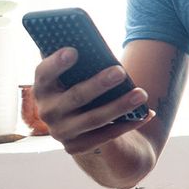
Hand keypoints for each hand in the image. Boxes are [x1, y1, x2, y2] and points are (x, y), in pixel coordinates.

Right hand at [32, 48, 153, 154]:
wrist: (75, 125)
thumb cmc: (77, 87)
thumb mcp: (71, 75)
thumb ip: (78, 62)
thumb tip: (89, 42)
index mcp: (42, 88)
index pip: (44, 73)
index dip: (57, 63)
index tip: (74, 51)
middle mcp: (47, 111)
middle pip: (76, 96)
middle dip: (99, 84)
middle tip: (120, 71)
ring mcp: (61, 132)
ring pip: (94, 118)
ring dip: (119, 106)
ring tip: (141, 94)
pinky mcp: (76, 147)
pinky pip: (106, 135)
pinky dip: (128, 124)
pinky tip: (145, 113)